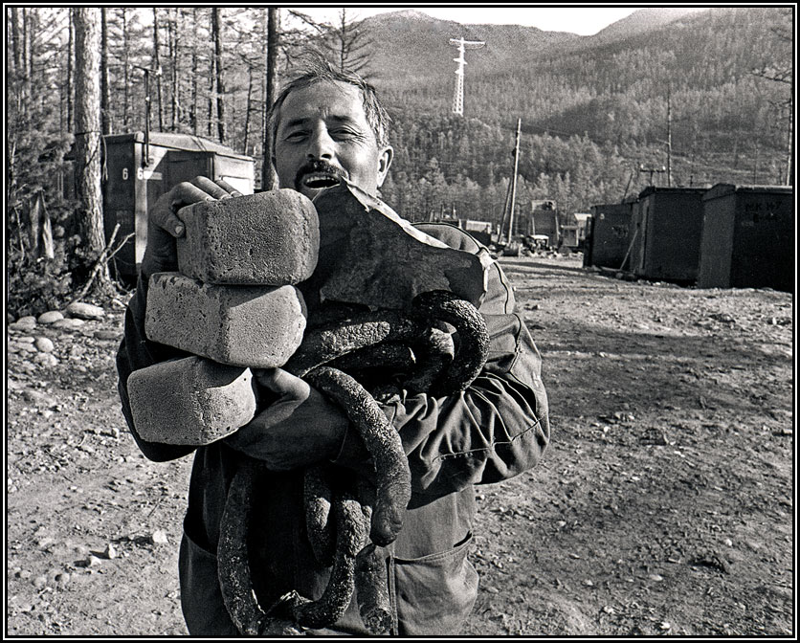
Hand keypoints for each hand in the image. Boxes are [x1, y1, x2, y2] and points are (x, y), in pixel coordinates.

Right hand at [140, 176, 242, 276]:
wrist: (171, 263)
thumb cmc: (197, 248)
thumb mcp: (214, 234)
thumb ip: (227, 227)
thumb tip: (257, 228)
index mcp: (201, 195)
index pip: (216, 184)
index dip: (228, 188)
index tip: (241, 199)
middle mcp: (185, 195)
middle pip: (200, 182)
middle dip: (215, 190)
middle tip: (226, 203)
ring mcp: (169, 202)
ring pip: (182, 189)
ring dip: (197, 196)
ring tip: (208, 207)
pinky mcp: (156, 215)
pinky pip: (164, 215)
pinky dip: (172, 221)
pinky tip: (181, 231)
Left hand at [224, 368, 350, 470]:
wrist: (339, 433)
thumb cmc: (317, 409)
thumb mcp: (296, 387)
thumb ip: (272, 376)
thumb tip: (254, 367)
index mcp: (259, 432)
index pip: (229, 435)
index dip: (229, 424)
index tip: (235, 413)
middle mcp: (262, 451)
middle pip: (238, 444)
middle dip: (241, 430)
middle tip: (250, 414)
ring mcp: (273, 461)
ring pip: (251, 452)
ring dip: (254, 439)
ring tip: (266, 422)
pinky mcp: (283, 467)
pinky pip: (266, 458)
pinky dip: (267, 448)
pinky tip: (280, 434)